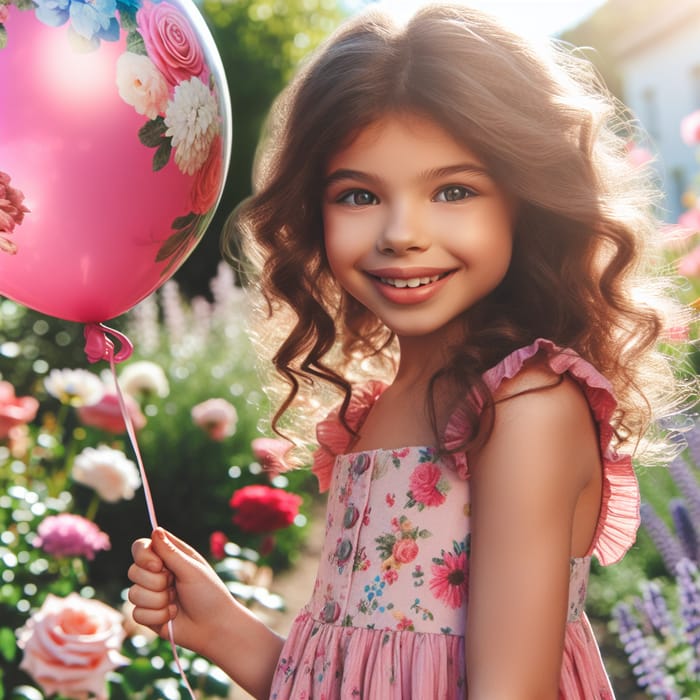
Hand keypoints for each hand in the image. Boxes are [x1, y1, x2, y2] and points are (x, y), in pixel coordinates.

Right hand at [127, 528, 233, 657]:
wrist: (214, 626)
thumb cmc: (209, 593)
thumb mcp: (192, 570)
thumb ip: (171, 552)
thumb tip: (155, 530)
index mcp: (168, 557)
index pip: (140, 547)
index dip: (144, 556)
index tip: (158, 566)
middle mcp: (156, 574)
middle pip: (133, 571)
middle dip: (156, 583)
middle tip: (176, 587)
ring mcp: (150, 595)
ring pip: (133, 594)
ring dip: (159, 601)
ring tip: (176, 603)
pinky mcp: (147, 615)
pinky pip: (137, 614)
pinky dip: (157, 616)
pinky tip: (172, 616)